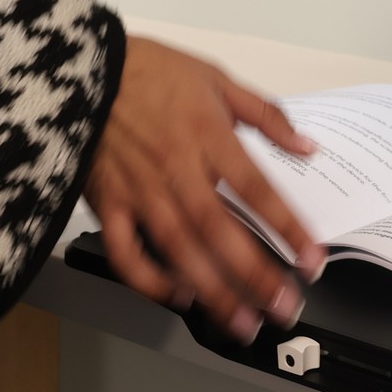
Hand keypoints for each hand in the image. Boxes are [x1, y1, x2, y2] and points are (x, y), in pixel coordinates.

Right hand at [86, 36, 322, 342]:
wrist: (79, 68)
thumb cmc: (148, 70)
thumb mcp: (215, 77)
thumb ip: (265, 114)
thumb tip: (307, 146)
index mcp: (207, 135)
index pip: (255, 189)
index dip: (286, 227)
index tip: (312, 260)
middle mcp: (175, 169)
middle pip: (219, 230)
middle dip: (255, 276)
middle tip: (285, 309)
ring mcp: (138, 191)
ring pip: (178, 250)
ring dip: (212, 291)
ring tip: (242, 323)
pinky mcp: (106, 204)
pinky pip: (125, 253)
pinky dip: (150, 281)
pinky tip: (178, 296)